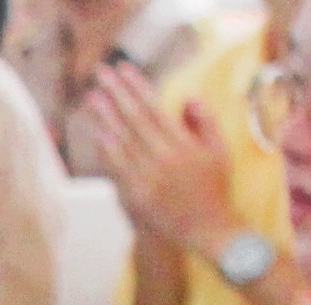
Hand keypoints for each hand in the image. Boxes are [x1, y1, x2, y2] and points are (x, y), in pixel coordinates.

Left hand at [78, 63, 236, 252]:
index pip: (155, 107)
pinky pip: (118, 169)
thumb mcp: (219, 150)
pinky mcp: (137, 197)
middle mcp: (164, 159)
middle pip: (134, 119)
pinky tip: (98, 132)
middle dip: (116, 93)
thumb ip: (205, 121)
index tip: (124, 68)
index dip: (137, 86)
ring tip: (92, 97)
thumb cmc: (214, 187)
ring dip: (105, 118)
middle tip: (100, 73)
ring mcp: (148, 179)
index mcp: (184, 144)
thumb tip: (188, 95)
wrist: (208, 230)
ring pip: (122, 142)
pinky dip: (107, 150)